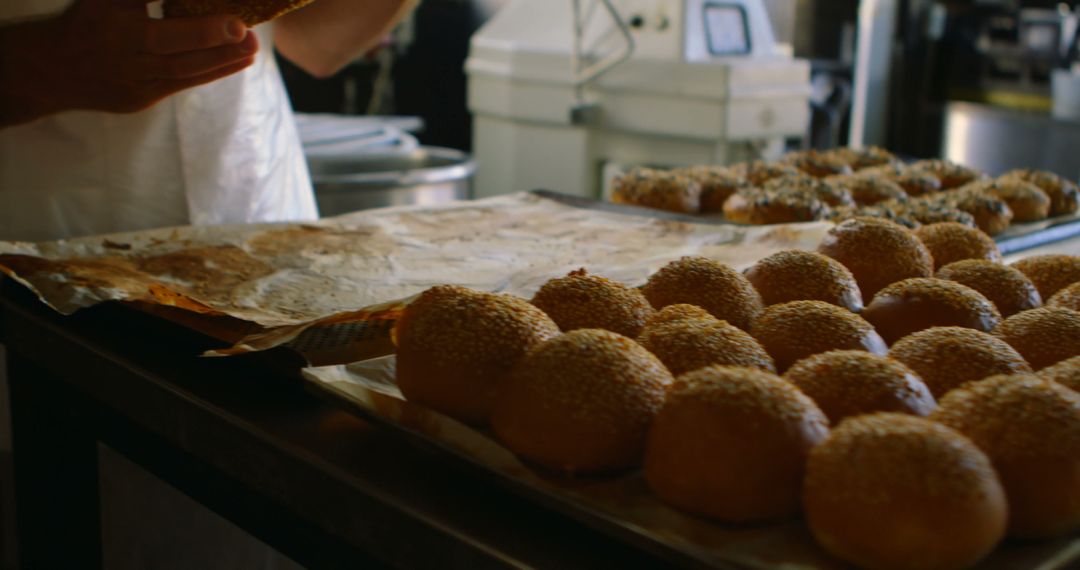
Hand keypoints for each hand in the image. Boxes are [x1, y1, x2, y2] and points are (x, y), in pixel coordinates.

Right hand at [0, 0, 258, 124]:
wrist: (54, 68)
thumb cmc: (88, 22)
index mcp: (120, 33)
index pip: (169, 32)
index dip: (205, 31)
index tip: (237, 23)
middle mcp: (129, 62)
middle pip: (183, 57)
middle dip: (221, 49)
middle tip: (253, 38)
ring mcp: (136, 85)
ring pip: (186, 75)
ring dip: (222, 64)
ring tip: (251, 52)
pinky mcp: (141, 101)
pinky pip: (180, 85)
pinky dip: (207, 74)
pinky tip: (231, 64)